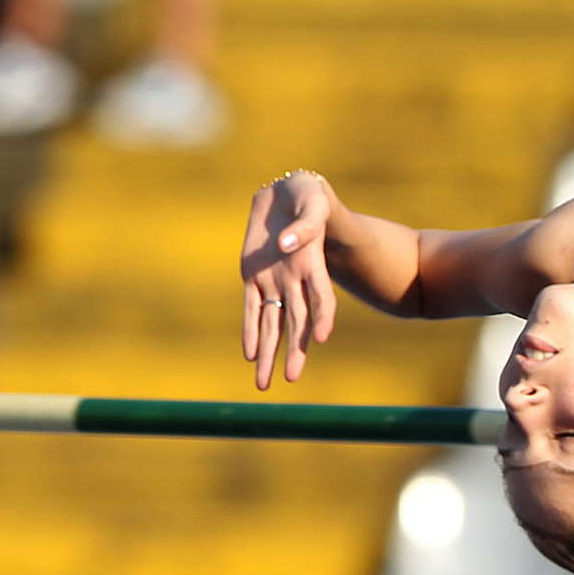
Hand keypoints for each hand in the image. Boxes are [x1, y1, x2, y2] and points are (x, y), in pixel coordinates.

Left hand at [240, 170, 337, 389]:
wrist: (288, 191)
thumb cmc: (308, 194)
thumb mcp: (312, 201)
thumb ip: (304, 225)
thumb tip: (285, 247)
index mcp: (312, 262)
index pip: (322, 296)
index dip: (323, 317)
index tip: (319, 339)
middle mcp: (296, 278)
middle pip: (297, 321)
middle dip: (293, 350)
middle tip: (290, 379)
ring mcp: (274, 280)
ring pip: (273, 322)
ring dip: (270, 352)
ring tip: (264, 383)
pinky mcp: (252, 276)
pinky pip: (251, 308)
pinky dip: (251, 332)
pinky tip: (251, 356)